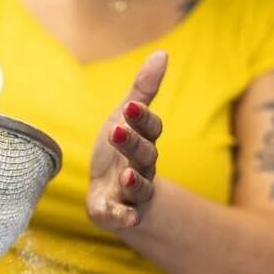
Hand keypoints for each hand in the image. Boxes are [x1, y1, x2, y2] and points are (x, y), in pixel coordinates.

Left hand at [87, 50, 166, 231]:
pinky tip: (126, 221)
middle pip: (144, 156)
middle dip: (132, 144)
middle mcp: (142, 168)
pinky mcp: (113, 211)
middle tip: (116, 130)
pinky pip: (120, 216)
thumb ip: (142, 90)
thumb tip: (163, 53)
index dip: (142, 118)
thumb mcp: (124, 118)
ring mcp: (130, 192)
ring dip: (135, 182)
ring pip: (139, 188)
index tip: (130, 105)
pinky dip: (122, 218)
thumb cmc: (118, 150)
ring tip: (127, 175)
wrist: (110, 192)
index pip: (150, 129)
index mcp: (144, 142)